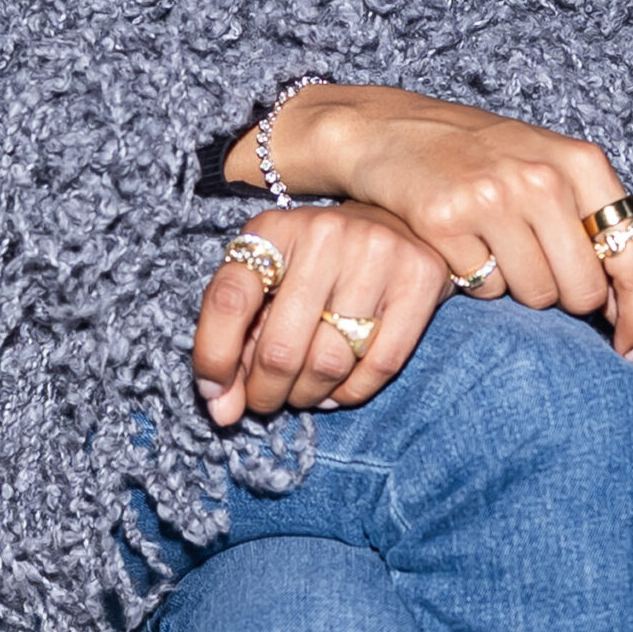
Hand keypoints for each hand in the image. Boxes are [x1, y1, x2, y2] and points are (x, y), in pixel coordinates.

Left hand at [192, 201, 449, 427]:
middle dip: (265, 392)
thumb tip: (221, 410)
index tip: (213, 393)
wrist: (396, 221)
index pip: (229, 298)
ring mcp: (375, 254)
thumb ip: (236, 338)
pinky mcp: (419, 279)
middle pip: (281, 347)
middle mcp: (324, 235)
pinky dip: (351, 392)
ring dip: (307, 396)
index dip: (213, 356)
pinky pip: (379, 366)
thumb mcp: (268, 280)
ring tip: (302, 393)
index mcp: (273, 228)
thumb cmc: (317, 263)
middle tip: (265, 401)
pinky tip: (338, 389)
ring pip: (329, 363)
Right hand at [228, 87, 632, 357]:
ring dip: (515, 286)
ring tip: (491, 243)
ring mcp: (492, 198)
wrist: (394, 128)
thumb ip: (598, 234)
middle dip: (565, 298)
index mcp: (580, 162)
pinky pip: (482, 289)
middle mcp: (541, 177)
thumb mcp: (550, 170)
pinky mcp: (445, 221)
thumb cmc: (482, 156)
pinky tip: (459, 241)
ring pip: (534, 295)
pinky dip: (472, 277)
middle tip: (533, 267)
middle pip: (583, 291)